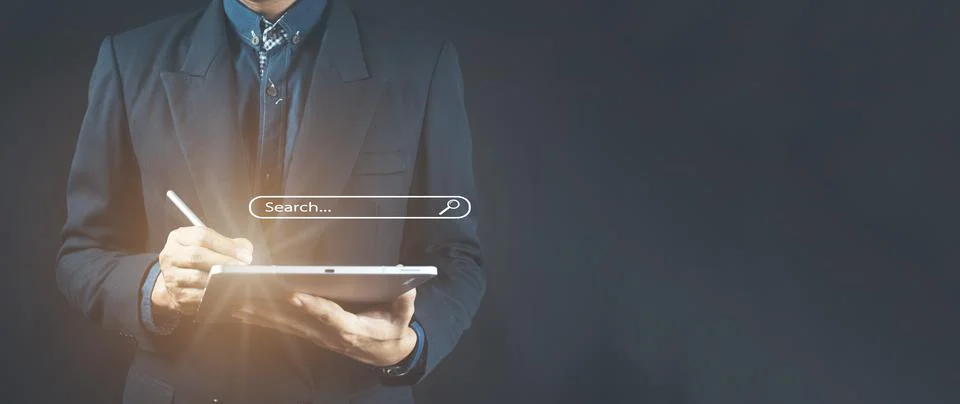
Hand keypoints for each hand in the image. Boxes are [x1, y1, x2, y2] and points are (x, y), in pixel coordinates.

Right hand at [152, 226, 252, 316]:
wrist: (178, 281)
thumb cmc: (201, 259)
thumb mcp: (212, 245)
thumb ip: (231, 244)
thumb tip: (246, 251)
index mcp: (179, 237)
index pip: (202, 236)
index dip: (226, 245)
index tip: (244, 254)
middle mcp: (170, 254)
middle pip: (197, 255)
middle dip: (224, 262)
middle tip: (243, 268)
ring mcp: (170, 276)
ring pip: (196, 277)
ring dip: (219, 280)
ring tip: (237, 280)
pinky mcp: (176, 295)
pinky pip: (196, 296)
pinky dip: (212, 294)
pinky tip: (225, 293)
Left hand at [233, 290, 418, 366]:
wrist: (387, 352)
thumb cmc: (392, 330)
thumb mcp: (404, 317)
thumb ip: (405, 301)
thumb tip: (407, 285)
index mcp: (352, 328)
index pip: (329, 315)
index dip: (312, 305)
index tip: (295, 294)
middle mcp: (330, 334)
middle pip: (298, 320)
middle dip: (272, 307)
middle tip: (248, 295)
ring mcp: (318, 336)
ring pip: (285, 324)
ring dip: (260, 314)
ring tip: (236, 302)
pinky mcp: (311, 334)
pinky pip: (284, 325)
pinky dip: (263, 318)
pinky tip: (244, 311)